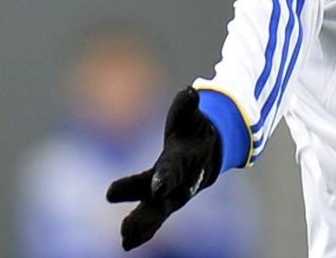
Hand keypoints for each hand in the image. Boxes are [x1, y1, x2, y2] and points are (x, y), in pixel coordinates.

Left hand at [106, 86, 221, 250]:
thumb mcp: (190, 115)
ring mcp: (173, 195)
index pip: (171, 170)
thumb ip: (187, 106)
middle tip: (127, 230)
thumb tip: (190, 92)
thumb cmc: (194, 129)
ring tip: (125, 241)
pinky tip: (128, 242)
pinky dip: (144, 231)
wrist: (210, 151)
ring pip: (159, 213)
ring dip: (143, 227)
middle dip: (148, 214)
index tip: (157, 187)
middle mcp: (180, 182)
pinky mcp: (165, 202)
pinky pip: (155, 218)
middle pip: (163, 201)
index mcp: (183, 160)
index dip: (165, 178)